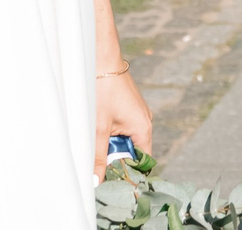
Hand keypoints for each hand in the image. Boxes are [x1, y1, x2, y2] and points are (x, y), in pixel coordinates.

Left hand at [93, 65, 151, 179]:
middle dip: (117, 158)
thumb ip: (98, 156)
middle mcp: (144, 122)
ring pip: (126, 140)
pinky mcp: (128, 108)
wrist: (102, 60)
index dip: (129, 172)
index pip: (143, 162)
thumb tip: (96, 181)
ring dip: (112, 145)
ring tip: (96, 143)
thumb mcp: (99, 128)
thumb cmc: (103, 91)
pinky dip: (112, 134)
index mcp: (143, 129)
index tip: (112, 179)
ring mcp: (137, 114)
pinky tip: (98, 131)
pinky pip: (123, 128)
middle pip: (134, 152)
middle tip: (99, 163)